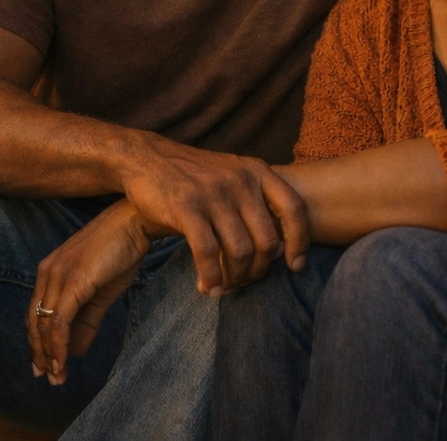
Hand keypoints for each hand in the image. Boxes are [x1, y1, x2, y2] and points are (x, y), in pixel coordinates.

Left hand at [28, 200, 152, 385]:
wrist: (136, 222)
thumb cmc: (122, 252)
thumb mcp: (102, 292)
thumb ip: (87, 321)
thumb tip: (75, 350)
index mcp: (50, 271)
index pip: (35, 314)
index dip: (38, 343)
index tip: (44, 367)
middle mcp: (47, 272)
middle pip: (34, 321)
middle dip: (40, 354)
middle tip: (49, 378)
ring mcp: (58, 275)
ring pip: (44, 324)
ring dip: (49, 355)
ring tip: (58, 377)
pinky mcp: (73, 281)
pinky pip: (59, 320)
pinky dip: (58, 345)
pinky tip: (63, 362)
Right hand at [120, 136, 309, 296]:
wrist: (146, 158)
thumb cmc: (194, 177)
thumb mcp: (232, 175)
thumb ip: (256, 203)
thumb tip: (278, 250)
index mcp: (257, 171)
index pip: (294, 208)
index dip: (300, 241)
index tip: (295, 265)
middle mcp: (240, 180)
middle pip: (267, 240)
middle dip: (259, 270)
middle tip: (245, 280)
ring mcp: (214, 193)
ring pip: (240, 251)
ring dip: (234, 278)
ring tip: (224, 287)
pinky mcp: (187, 207)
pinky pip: (208, 252)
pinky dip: (211, 276)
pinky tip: (207, 287)